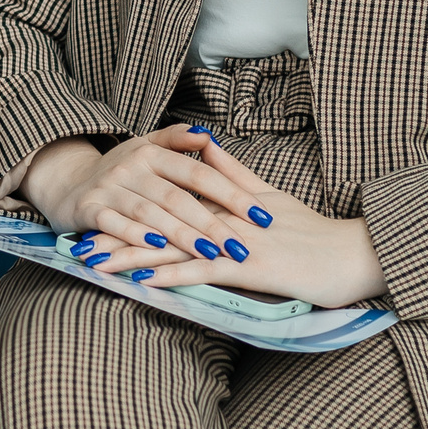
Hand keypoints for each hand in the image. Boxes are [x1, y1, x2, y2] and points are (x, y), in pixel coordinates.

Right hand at [19, 125, 268, 266]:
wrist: (66, 183)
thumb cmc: (119, 172)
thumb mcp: (145, 148)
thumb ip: (176, 140)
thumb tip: (209, 134)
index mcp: (150, 151)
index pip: (198, 172)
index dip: (230, 193)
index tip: (261, 215)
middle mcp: (130, 166)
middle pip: (177, 197)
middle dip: (212, 223)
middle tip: (241, 246)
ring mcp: (108, 188)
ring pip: (150, 212)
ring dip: (182, 235)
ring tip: (210, 254)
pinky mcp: (89, 209)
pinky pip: (114, 223)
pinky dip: (135, 235)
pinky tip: (157, 247)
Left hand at [31, 129, 386, 308]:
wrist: (351, 256)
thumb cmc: (311, 233)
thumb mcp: (268, 197)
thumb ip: (233, 173)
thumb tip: (203, 145)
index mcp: (224, 201)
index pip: (166, 202)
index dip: (129, 208)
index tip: (95, 213)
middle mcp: (223, 218)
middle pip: (158, 224)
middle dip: (116, 235)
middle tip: (76, 243)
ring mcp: (236, 243)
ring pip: (172, 248)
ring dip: (131, 256)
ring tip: (94, 264)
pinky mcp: (251, 268)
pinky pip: (204, 272)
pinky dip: (172, 276)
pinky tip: (142, 283)